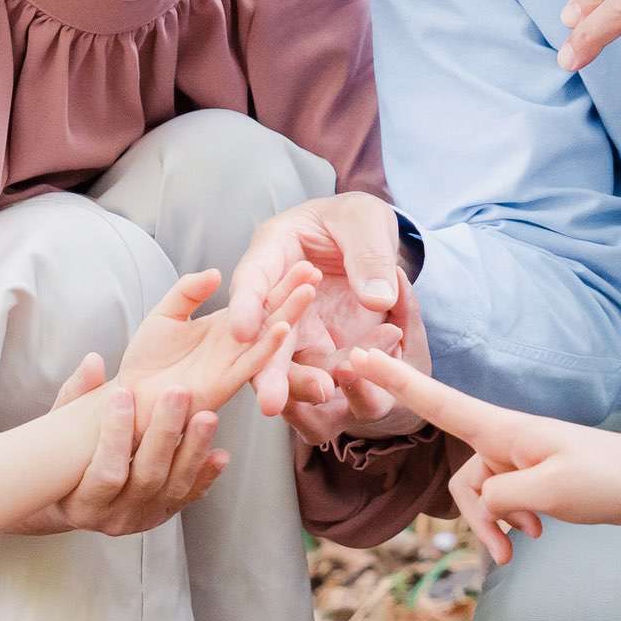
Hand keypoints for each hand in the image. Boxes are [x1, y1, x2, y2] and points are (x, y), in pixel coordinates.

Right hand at [25, 352, 227, 537]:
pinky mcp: (164, 514)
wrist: (70, 502)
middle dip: (165, 433)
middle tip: (177, 394)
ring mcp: (142, 518)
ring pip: (174, 486)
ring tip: (207, 416)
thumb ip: (76, 397)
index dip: (115, 434)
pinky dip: (206, 475)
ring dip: (193, 449)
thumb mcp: (58, 434)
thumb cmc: (63, 463)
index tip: (122, 395)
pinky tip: (219, 454)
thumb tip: (94, 361)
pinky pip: (189, 496)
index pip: (105, 473)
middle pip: (147, 477)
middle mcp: (114, 518)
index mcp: (82, 504)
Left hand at [115, 268, 313, 429]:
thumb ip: (188, 291)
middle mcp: (235, 346)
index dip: (280, 280)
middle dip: (294, 294)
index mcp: (226, 327)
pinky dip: (268, 346)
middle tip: (315, 270)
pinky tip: (283, 328)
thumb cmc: (146, 361)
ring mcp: (232, 365)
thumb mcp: (165, 314)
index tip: (302, 260)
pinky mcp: (224, 384)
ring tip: (308, 291)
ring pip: (268, 338)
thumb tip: (216, 273)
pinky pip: (250, 364)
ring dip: (289, 315)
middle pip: (272, 315)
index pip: (259, 300)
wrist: (130, 398)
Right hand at [227, 195, 421, 442]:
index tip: (242, 333)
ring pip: (290, 360)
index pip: (253, 279)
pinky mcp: (321, 345)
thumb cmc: (357, 219)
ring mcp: (298, 324)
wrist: (372, 240)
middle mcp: (277, 294)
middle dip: (266, 368)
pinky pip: (327, 365)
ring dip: (300, 382)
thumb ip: (369, 257)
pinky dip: (341, 374)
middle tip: (270, 401)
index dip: (245, 306)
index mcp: (274, 249)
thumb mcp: (365, 221)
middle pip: (264, 333)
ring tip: (320, 394)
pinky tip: (357, 375)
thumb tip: (378, 299)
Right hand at [328, 348, 620, 561]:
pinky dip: (511, 522)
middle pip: (464, 478)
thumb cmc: (607, 478)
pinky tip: (535, 533)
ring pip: (481, 496)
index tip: (358, 355)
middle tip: (505, 552)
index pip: (439, 402)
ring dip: (498, 525)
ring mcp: (516, 458)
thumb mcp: (550, 491)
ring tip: (528, 542)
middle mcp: (504, 439)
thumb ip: (501, 495)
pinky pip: (501, 501)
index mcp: (504, 429)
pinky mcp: (528, 476)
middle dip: (478, 517)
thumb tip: (483, 500)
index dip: (397, 381)